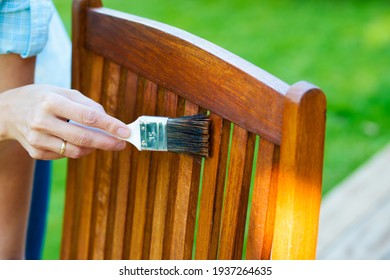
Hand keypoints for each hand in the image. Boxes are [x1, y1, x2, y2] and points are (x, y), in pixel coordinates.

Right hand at [0, 84, 129, 159]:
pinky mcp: (35, 152)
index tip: (126, 131)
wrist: (7, 111)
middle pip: (82, 138)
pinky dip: (77, 150)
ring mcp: (37, 139)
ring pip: (75, 151)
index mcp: (51, 102)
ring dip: (93, 148)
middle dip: (107, 142)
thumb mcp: (62, 92)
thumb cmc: (42, 98)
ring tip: (101, 141)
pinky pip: (65, 155)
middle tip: (121, 143)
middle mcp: (42, 121)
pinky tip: (77, 142)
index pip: (87, 116)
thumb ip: (87, 105)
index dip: (110, 125)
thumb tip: (109, 122)